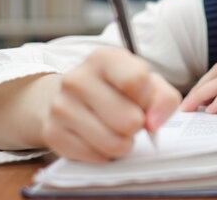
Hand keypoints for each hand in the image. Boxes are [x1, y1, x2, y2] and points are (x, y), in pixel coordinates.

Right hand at [41, 48, 181, 162]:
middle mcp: (77, 79)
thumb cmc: (119, 90)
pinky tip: (100, 140)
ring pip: (113, 143)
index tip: (145, 102)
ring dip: (124, 143)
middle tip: (131, 120)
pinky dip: (104, 154)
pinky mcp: (52, 133)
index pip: (136, 81)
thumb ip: (163, 99)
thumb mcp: (148, 83)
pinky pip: (95, 157)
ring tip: (118, 131)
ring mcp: (61, 106)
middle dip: (137, 126)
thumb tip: (154, 123)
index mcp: (103, 58)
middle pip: (128, 119)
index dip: (148, 99)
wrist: (73, 98)